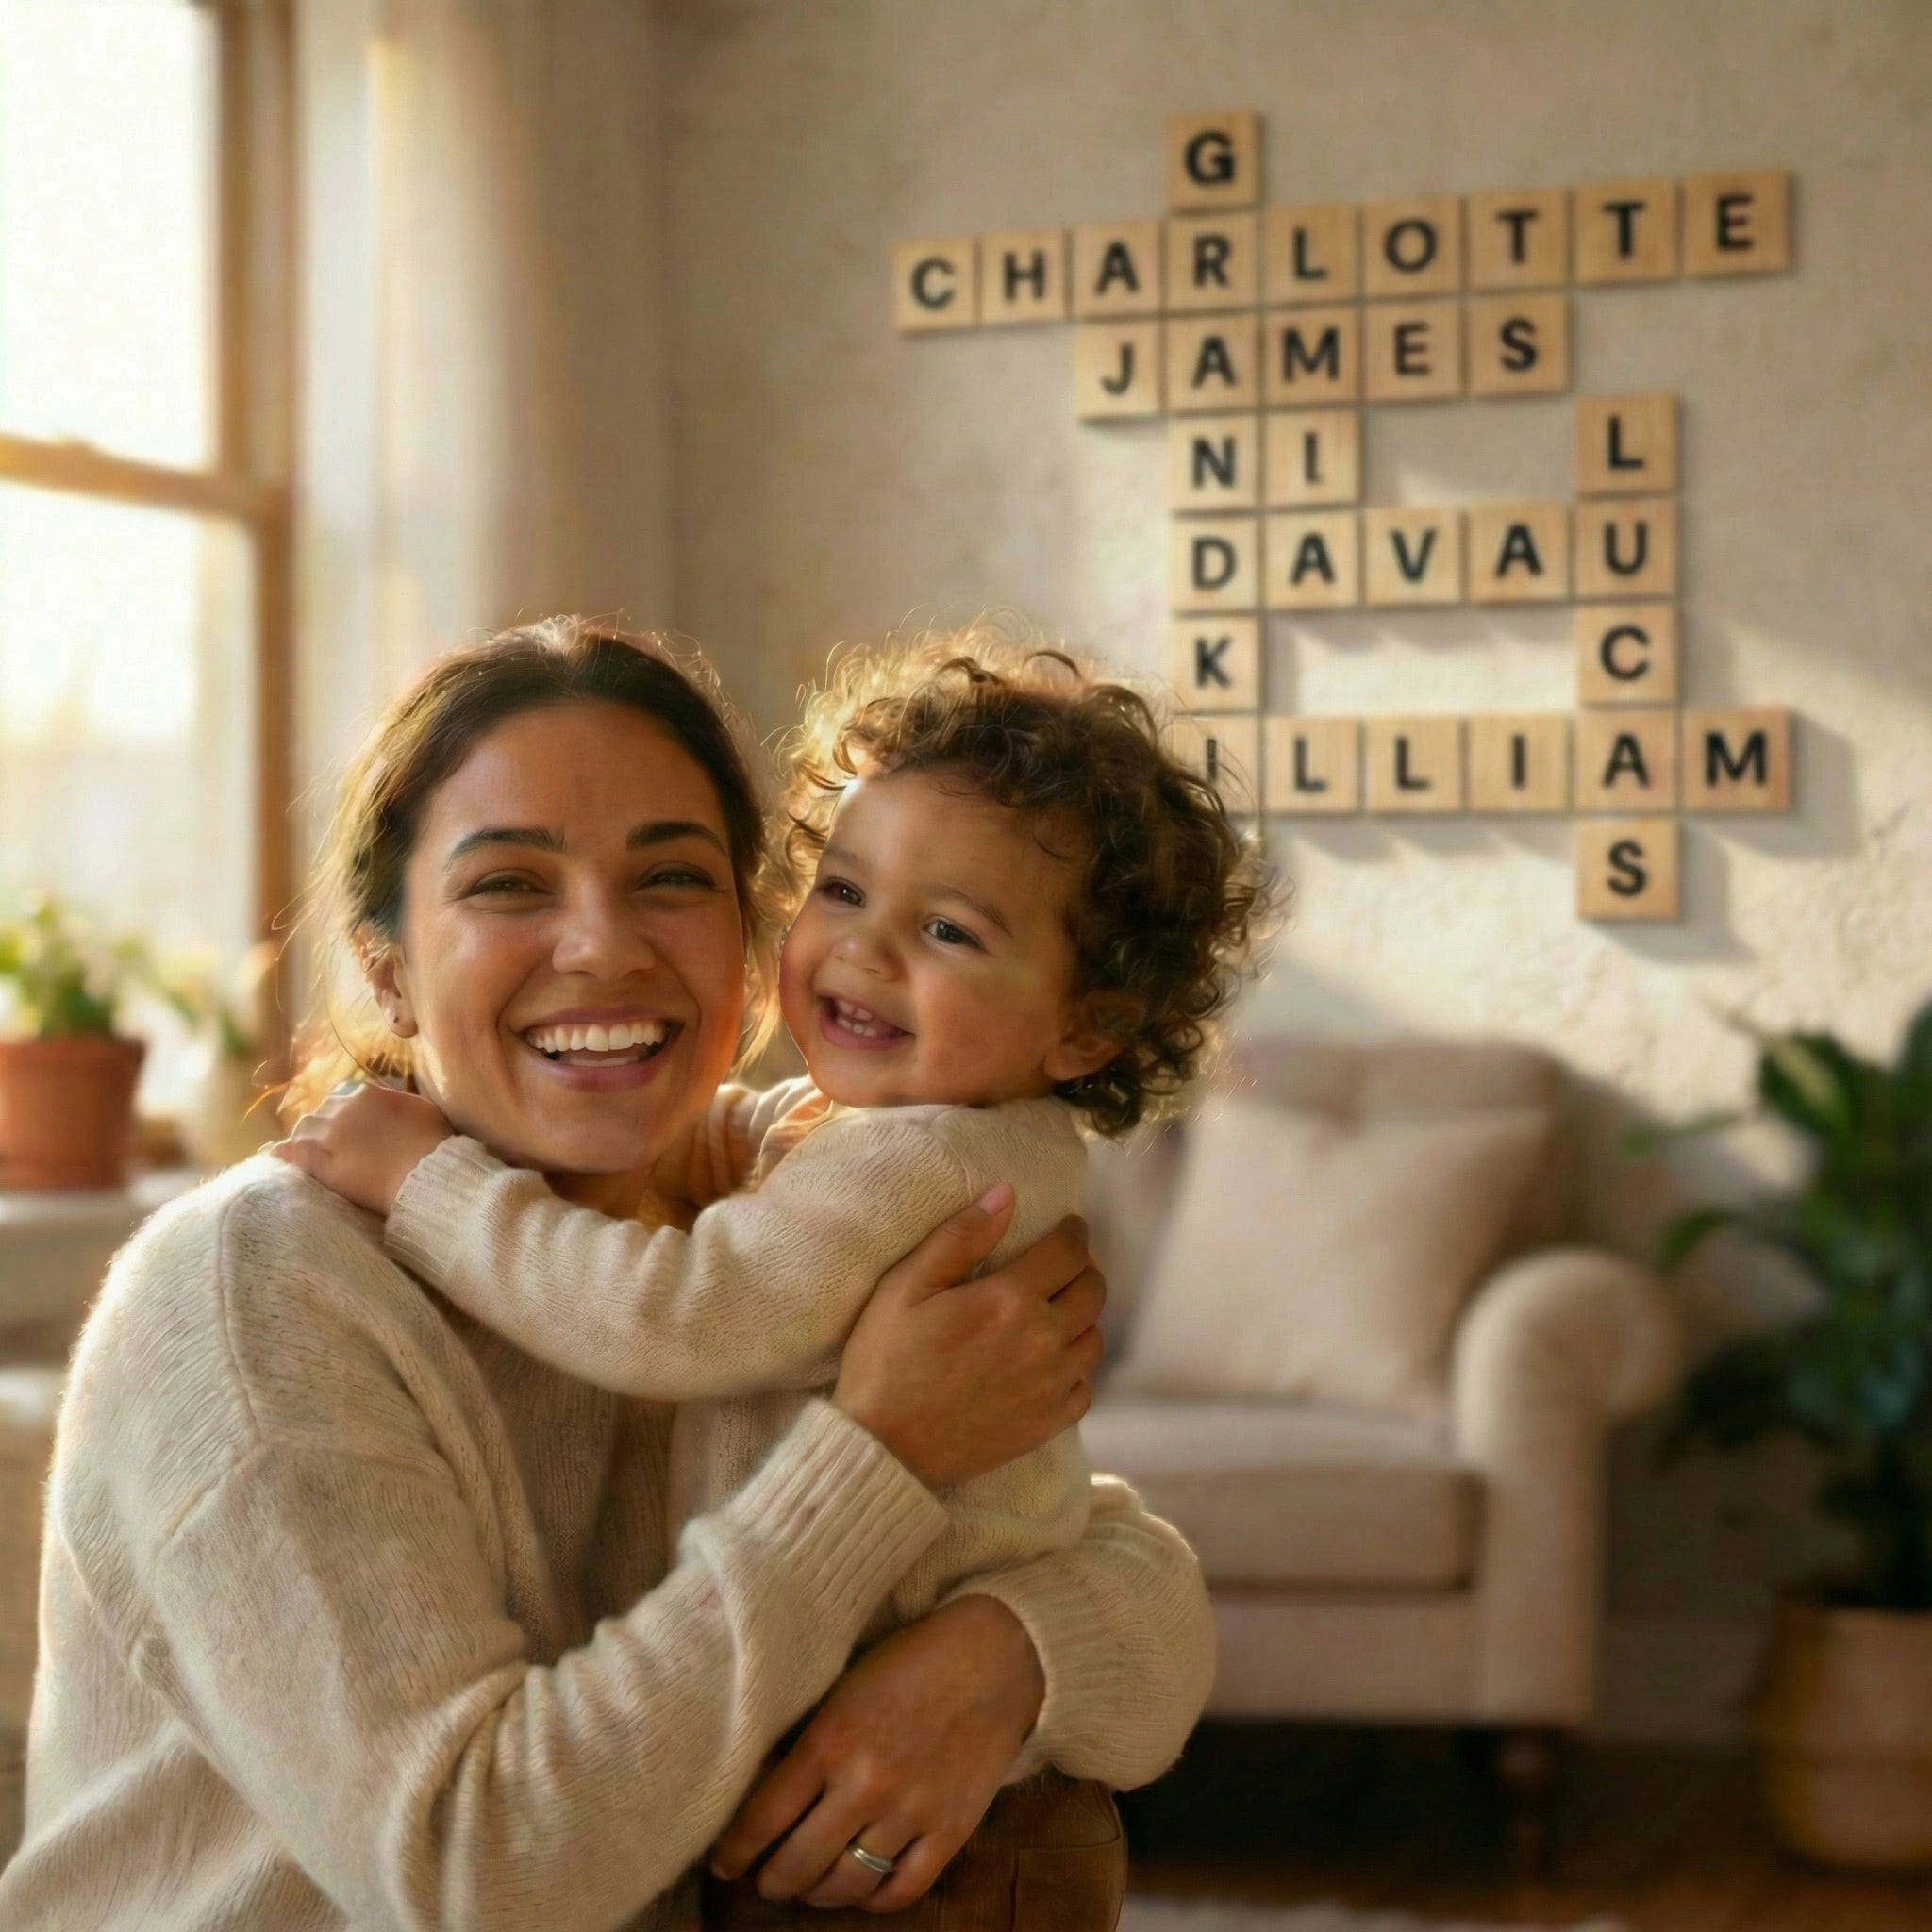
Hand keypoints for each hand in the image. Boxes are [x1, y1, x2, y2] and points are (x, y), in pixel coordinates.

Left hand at [272, 1082, 453, 1213]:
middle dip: (324, 1130)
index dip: (343, 1115)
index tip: (351, 1130)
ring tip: (313, 1160)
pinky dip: (284, 1156)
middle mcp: (341, 1108)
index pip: (340, 1097)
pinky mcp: (318, 1161)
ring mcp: (327, 1134)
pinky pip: (290, 1154)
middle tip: (337, 1150)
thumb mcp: (419, 1109)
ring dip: (306, 1143)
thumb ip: (396, 1103)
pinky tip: (278, 1160)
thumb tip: (389, 1107)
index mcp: (366, 1093)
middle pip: (320, 1115)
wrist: (427, 1173)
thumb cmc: (433, 1142)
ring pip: (303, 1132)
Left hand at [708, 1595, 1044, 1910]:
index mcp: (830, 1740)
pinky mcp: (951, 1830)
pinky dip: (874, 1899)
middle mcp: (865, 1783)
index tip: (722, 1863)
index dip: (733, 1851)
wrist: (992, 1654)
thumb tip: (761, 1792)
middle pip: (797, 1864)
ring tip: (808, 1886)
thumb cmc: (909, 1661)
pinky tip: (860, 1887)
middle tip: (763, 1880)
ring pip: (846, 1884)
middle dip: (771, 1881)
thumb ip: (809, 1739)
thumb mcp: (843, 1687)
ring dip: (817, 1894)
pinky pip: (902, 1890)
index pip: (761, 1818)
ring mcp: (911, 1812)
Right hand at [833, 1190, 1104, 1487]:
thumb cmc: (885, 1362)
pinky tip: (1050, 1361)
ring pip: (1093, 1338)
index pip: (1068, 1251)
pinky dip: (1075, 1367)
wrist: (883, 1448)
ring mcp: (1049, 1385)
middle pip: (1092, 1291)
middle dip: (1082, 1269)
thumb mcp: (906, 1287)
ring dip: (1080, 1317)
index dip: (1073, 1233)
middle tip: (1062, 1265)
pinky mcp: (1047, 1423)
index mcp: (1010, 1300)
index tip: (1068, 1227)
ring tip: (1055, 1310)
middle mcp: (1042, 1340)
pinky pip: (1084, 1386)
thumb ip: (960, 1236)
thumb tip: (1006, 1194)